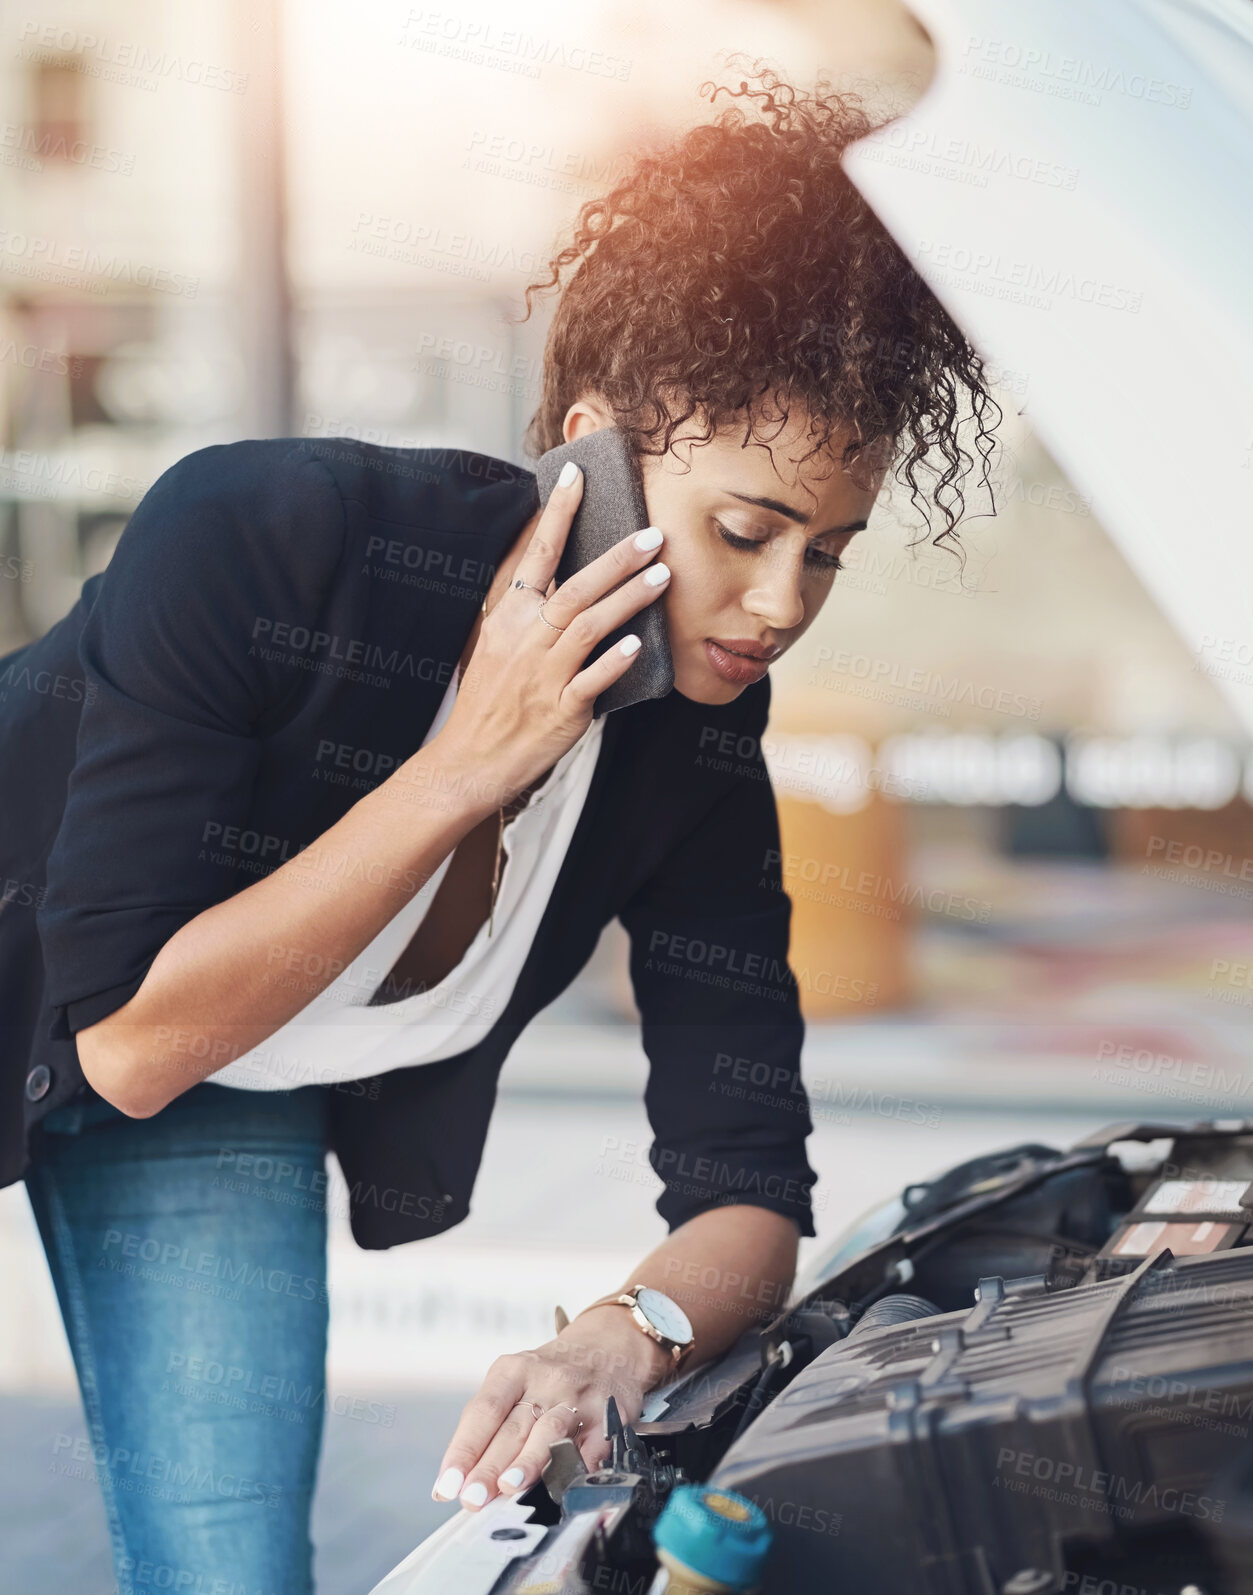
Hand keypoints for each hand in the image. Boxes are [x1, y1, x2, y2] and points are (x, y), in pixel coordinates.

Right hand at [430, 461, 669, 809]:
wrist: (470, 759)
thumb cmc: (489, 699)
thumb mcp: (497, 642)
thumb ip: (527, 607)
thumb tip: (556, 568)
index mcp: (509, 615)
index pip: (537, 554)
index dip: (557, 513)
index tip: (577, 475)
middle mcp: (526, 638)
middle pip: (576, 586)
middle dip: (617, 559)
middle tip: (653, 535)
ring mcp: (544, 673)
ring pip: (590, 625)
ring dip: (628, 598)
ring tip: (662, 576)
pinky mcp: (562, 708)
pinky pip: (591, 680)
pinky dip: (614, 661)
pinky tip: (637, 644)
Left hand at [431, 1304, 674, 1510]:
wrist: (609, 1347)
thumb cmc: (551, 1374)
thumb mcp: (516, 1381)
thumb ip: (493, 1427)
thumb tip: (463, 1481)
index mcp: (513, 1370)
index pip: (483, 1411)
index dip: (464, 1449)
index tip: (447, 1484)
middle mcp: (546, 1380)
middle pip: (512, 1427)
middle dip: (489, 1466)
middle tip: (471, 1498)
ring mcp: (578, 1397)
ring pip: (550, 1432)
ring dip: (527, 1462)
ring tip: (508, 1487)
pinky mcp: (608, 1416)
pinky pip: (591, 1447)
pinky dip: (574, 1470)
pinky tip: (560, 1488)